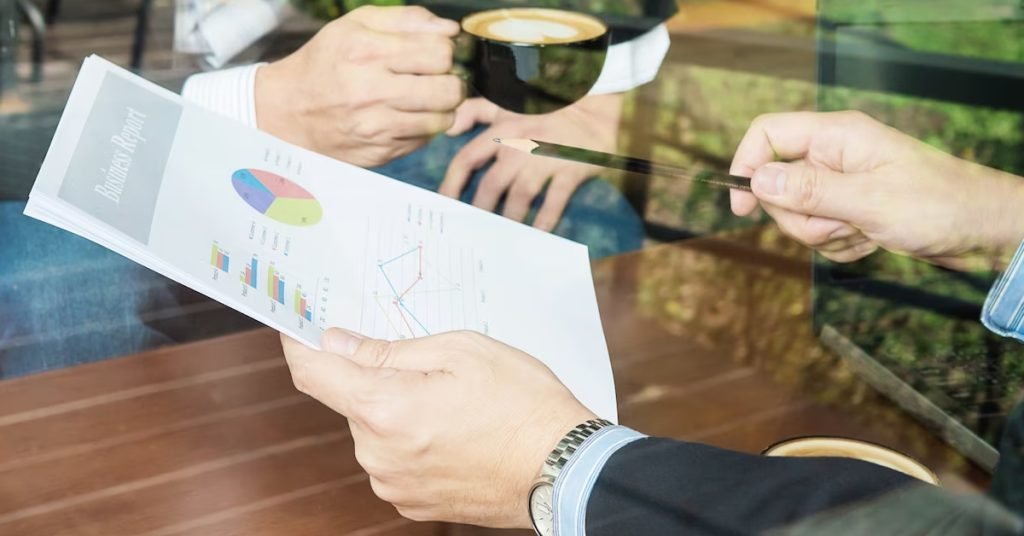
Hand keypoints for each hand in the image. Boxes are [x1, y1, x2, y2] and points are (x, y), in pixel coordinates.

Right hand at [255, 6, 464, 166]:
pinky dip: (422, 128)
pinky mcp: (380, 151)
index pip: (440, 53)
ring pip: (443, 119)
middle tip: (440, 80)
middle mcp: (371, 90)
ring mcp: (376, 126)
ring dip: (442, 108)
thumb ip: (406, 20)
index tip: (437, 56)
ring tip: (425, 99)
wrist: (287, 111)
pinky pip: (424, 140)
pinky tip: (405, 117)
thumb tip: (450, 30)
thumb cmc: (325, 63)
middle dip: (452, 82)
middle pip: (449, 89)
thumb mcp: (355, 26)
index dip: (447, 53)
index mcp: (366, 51)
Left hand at [280, 329, 595, 526]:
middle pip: (352, 401)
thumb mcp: (460, 351)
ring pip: (375, 431)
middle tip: (429, 367)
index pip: (313, 372)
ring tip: (456, 406)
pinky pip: (394, 460)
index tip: (298, 326)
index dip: (299, 343)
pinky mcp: (412, 503)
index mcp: (383, 408)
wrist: (564, 469)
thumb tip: (338, 342)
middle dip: (378, 379)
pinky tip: (456, 433)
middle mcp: (376, 453)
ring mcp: (393, 484)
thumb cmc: (521, 402)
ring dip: (398, 411)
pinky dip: (413, 441)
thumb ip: (389, 350)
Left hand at [441, 94, 622, 230]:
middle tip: (474, 231)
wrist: (594, 112)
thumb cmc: (546, 112)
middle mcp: (520, 145)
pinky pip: (556, 198)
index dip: (452, 184)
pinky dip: (546, 218)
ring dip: (510, 218)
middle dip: (480, 211)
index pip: (467, 159)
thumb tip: (448, 129)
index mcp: (502, 130)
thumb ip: (474, 112)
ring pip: (520, 195)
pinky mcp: (571, 168)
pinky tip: (537, 233)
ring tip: (502, 238)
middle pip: (491, 184)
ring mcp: (546, 158)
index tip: (444, 205)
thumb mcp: (507, 105)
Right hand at [729, 111, 1023, 267]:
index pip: (768, 134)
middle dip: (800, 218)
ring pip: (798, 216)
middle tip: (839, 224)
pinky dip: (841, 246)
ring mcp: (841, 184)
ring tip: (865, 232)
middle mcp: (834, 156)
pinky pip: (820, 235)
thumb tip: (757, 179)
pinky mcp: (849, 210)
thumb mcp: (869, 200)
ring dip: (825, 236)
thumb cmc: (940, 205)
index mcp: (836, 136)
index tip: (742, 208)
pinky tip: (872, 241)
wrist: (983, 230)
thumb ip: (809, 189)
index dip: (746, 166)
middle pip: (777, 185)